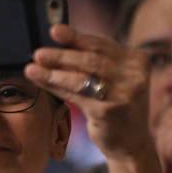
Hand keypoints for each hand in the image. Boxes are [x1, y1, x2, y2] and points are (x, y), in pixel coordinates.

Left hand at [24, 24, 153, 161]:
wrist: (131, 142)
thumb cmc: (117, 105)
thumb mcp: (114, 79)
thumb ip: (96, 61)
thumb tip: (59, 42)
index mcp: (137, 60)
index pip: (102, 44)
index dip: (76, 37)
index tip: (55, 31)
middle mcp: (134, 75)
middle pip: (91, 60)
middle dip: (61, 55)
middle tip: (38, 52)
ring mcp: (124, 94)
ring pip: (82, 78)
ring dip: (54, 72)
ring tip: (33, 67)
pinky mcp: (109, 111)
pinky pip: (76, 96)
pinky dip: (56, 87)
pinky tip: (42, 82)